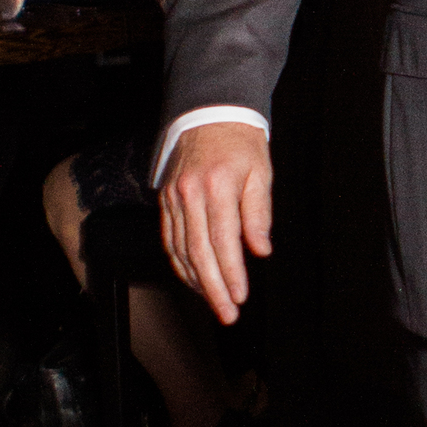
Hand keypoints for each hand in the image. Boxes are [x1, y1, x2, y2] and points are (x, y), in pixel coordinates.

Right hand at [160, 121, 271, 319]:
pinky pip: (169, 239)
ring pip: (179, 250)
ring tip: (213, 302)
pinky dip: (180, 264)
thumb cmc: (240, 142)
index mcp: (217, 186)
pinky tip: (194, 279)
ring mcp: (174, 198)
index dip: (231, 272)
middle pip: (198, 252)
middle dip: (213, 288)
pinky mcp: (165, 201)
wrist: (209, 113)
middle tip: (227, 313)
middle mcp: (190, 194)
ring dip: (196, 281)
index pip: (223, 240)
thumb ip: (258, 213)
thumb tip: (260, 250)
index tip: (240, 296)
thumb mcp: (260, 172)